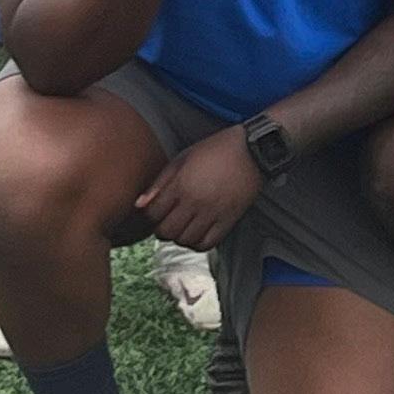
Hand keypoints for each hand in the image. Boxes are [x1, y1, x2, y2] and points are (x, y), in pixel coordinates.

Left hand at [137, 125, 266, 251]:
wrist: (254, 150)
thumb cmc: (216, 149)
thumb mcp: (183, 158)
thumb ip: (160, 182)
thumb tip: (139, 204)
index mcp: (181, 184)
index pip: (152, 214)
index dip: (149, 214)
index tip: (155, 210)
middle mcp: (194, 202)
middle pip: (165, 231)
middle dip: (162, 228)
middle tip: (167, 220)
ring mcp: (212, 213)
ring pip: (184, 240)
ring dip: (179, 236)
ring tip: (183, 226)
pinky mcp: (228, 220)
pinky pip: (207, 243)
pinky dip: (198, 242)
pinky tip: (198, 232)